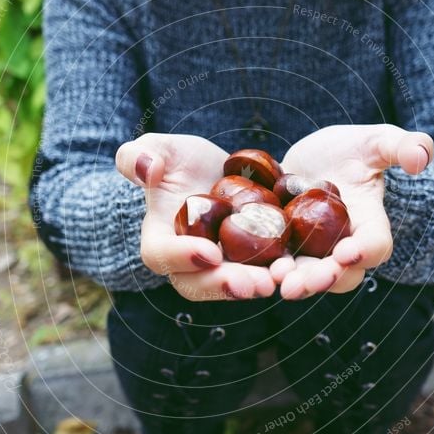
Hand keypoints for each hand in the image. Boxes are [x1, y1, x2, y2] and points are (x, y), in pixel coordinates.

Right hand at [116, 133, 276, 300]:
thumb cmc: (178, 161)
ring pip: (234, 284)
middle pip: (200, 283)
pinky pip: (264, 272)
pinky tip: (296, 266)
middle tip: (252, 282)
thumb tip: (147, 169)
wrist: (215, 172)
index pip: (161, 255)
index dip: (182, 257)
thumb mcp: (156, 148)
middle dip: (225, 284)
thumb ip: (137, 156)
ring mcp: (222, 265)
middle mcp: (189, 261)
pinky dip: (279, 272)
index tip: (208, 251)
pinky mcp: (251, 261)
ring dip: (255, 285)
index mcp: (160, 238)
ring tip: (277, 279)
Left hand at [270, 124, 433, 299]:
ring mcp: (313, 251)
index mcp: (370, 223)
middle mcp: (344, 246)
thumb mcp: (376, 141)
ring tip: (277, 279)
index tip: (349, 252)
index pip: (376, 244)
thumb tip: (421, 158)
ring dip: (294, 282)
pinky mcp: (286, 248)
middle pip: (340, 274)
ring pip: (308, 277)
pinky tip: (253, 269)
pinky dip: (266, 270)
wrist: (313, 160)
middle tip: (300, 282)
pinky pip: (279, 265)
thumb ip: (402, 146)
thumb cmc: (351, 150)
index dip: (365, 251)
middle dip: (322, 279)